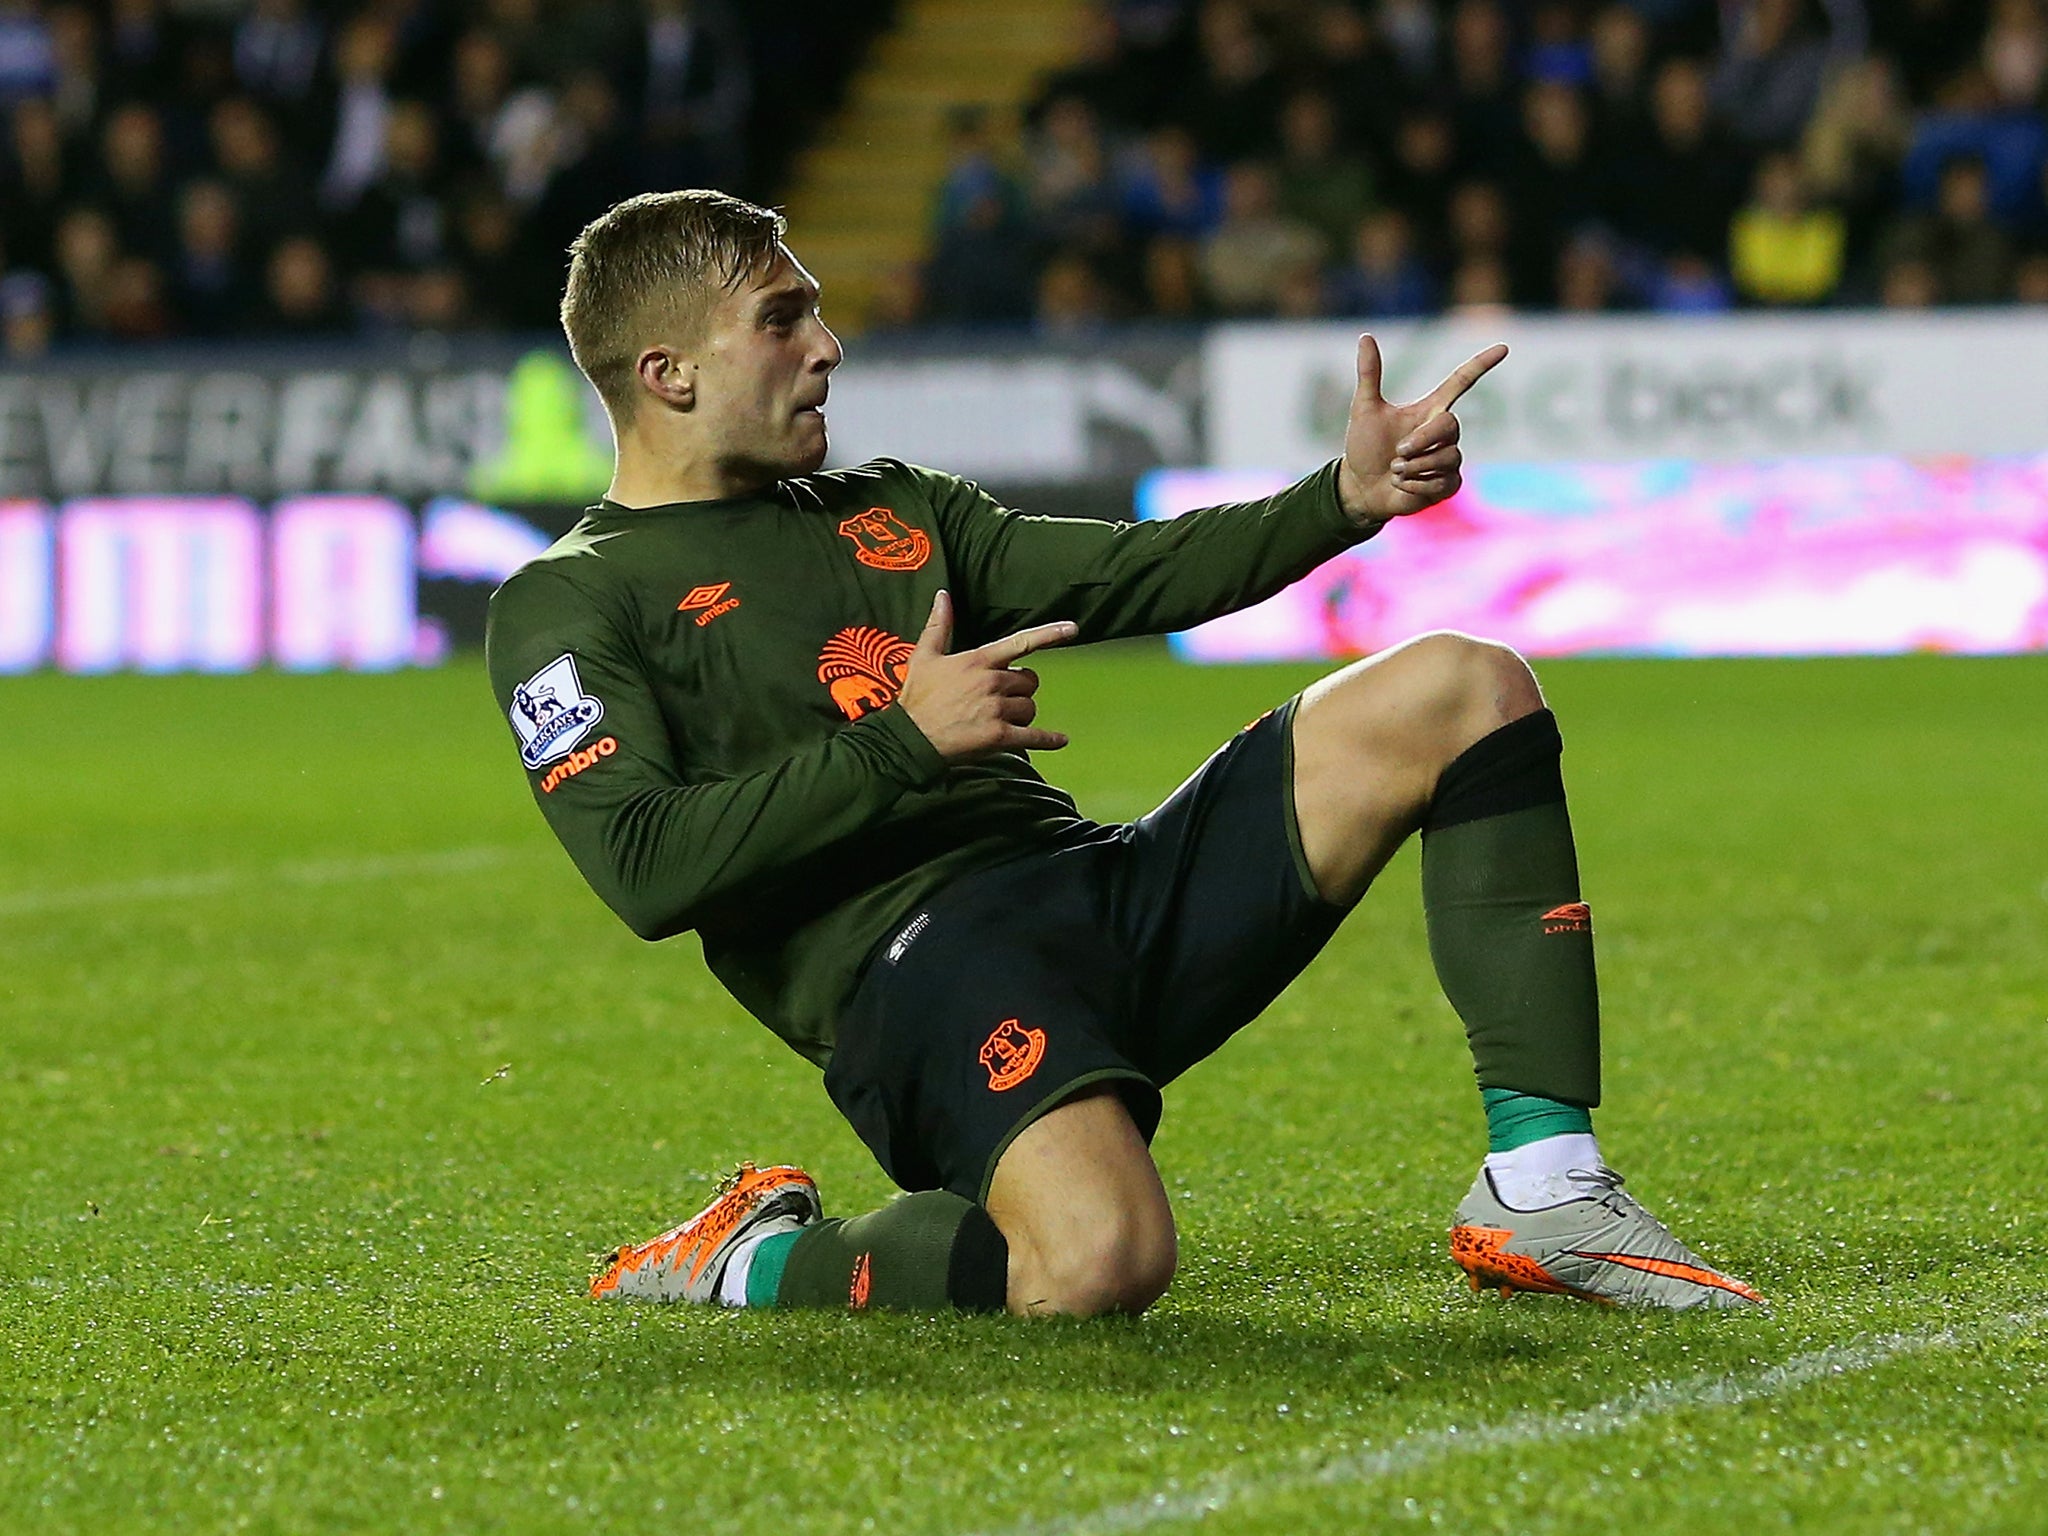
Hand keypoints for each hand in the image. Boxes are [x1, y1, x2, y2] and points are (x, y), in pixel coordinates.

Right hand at [897, 590, 1075, 761]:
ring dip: (1022, 713)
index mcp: (978, 660)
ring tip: (1002, 719)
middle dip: (1019, 689)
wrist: (909, 739)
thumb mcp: (923, 656)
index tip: (1072, 628)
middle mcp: (991, 682)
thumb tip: (943, 595)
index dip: (1049, 634)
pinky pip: (1034, 736)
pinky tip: (1059, 740)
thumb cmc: (916, 698)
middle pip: (1028, 681)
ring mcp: (997, 710)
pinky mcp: (999, 737)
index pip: (1020, 642)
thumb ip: (939, 625)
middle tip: (1002, 698)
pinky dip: (1049, 740)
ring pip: (1030, 707)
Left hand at [1336, 334, 1508, 526]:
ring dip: (1413, 467)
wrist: (1361, 487)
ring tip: (1395, 470)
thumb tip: (1365, 336)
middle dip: (1421, 440)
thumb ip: (1370, 374)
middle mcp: (1444, 432)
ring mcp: (1449, 458)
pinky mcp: (1449, 484)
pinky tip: (1402, 485)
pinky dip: (1414, 486)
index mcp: (1430, 409)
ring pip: (1447, 457)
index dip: (1481, 365)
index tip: (1503, 348)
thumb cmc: (1365, 447)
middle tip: (1398, 452)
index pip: (1461, 382)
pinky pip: (1442, 482)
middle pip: (1450, 425)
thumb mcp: (1365, 409)